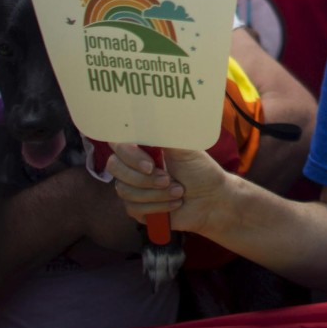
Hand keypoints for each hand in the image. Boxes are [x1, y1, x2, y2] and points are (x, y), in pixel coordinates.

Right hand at [106, 144, 227, 235]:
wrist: (212, 198)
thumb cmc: (200, 170)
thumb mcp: (187, 149)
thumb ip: (167, 136)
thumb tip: (154, 119)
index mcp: (144, 147)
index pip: (118, 144)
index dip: (128, 154)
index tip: (150, 164)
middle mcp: (134, 166)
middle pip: (114, 167)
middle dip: (144, 178)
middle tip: (168, 180)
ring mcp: (133, 187)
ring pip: (125, 190)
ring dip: (157, 193)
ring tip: (180, 191)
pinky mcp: (137, 208)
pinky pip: (133, 208)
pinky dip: (159, 206)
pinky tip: (175, 203)